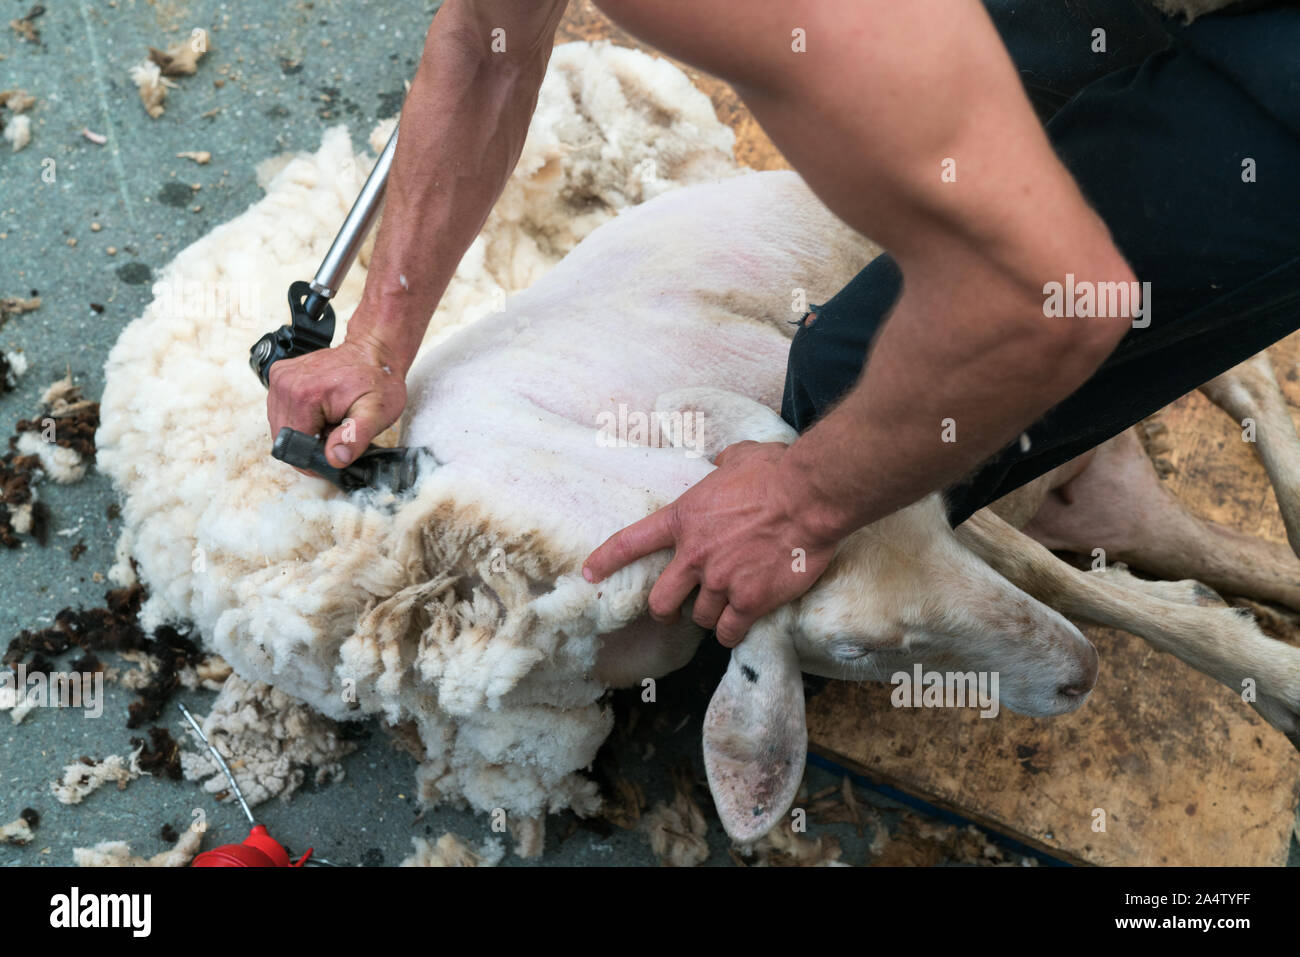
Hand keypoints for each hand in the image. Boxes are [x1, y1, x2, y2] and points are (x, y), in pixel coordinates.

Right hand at [265, 334, 406, 471]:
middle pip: (285, 438)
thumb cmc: (377, 381)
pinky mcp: (278, 376)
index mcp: (304, 396)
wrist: (373, 352)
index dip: (315, 457)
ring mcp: (279, 378)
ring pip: (281, 425)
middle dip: (309, 443)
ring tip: (328, 418)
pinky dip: (298, 417)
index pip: (295, 448)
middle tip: (335, 430)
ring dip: (303, 430)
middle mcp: (285, 385)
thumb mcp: (376, 414)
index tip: (335, 449)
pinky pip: (280, 410)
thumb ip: (355, 438)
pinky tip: (319, 409)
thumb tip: (335, 458)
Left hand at [582, 441, 837, 646]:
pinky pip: (730, 631)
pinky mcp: (749, 600)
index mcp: (684, 519)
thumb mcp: (741, 456)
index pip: (631, 542)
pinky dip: (733, 633)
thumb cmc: (777, 473)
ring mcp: (720, 581)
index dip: (606, 560)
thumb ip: (724, 463)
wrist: (808, 498)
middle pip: (661, 600)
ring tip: (726, 609)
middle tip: (674, 610)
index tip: (589, 574)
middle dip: (665, 609)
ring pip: (701, 617)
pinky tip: (740, 627)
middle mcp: (695, 555)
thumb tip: (723, 462)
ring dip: (711, 617)